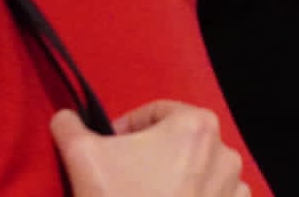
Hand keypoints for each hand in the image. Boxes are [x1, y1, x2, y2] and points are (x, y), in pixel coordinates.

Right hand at [50, 101, 247, 196]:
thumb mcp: (82, 156)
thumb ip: (70, 126)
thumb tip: (64, 118)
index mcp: (196, 124)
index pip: (154, 113)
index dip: (126, 130)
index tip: (109, 152)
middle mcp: (225, 150)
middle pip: (177, 142)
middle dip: (150, 156)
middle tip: (123, 179)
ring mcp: (234, 186)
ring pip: (196, 170)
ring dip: (173, 178)